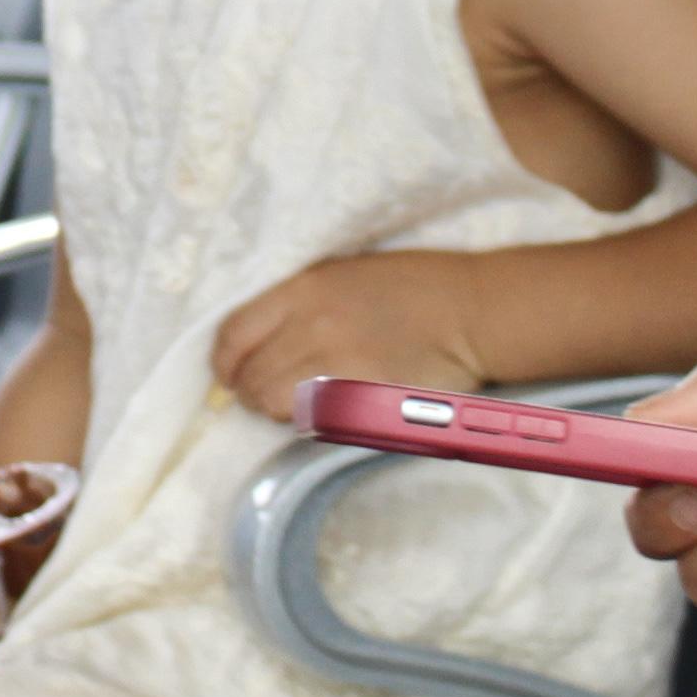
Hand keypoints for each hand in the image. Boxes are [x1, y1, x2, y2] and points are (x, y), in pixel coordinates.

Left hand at [209, 255, 492, 421]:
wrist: (473, 309)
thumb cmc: (413, 287)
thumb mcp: (343, 274)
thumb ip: (298, 304)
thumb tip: (257, 344)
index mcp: (304, 288)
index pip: (233, 333)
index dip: (224, 363)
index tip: (230, 376)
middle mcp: (313, 322)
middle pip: (250, 374)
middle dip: (250, 392)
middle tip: (265, 399)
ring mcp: (337, 360)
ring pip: (273, 401)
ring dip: (276, 410)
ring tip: (296, 406)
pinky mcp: (362, 394)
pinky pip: (312, 419)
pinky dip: (310, 421)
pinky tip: (326, 413)